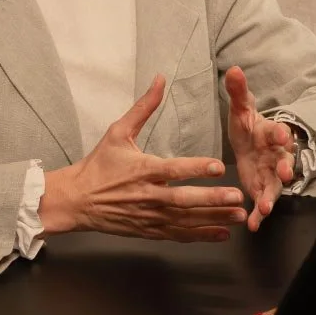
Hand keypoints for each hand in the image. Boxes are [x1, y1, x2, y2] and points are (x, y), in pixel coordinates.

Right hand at [40, 76, 246, 240]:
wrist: (76, 201)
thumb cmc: (98, 165)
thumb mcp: (118, 132)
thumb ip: (143, 107)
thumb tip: (160, 79)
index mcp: (142, 169)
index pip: (173, 169)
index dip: (196, 168)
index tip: (219, 167)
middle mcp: (148, 195)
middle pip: (184, 199)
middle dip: (212, 199)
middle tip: (238, 196)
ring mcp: (149, 215)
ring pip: (186, 219)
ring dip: (214, 219)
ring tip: (240, 215)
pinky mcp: (149, 230)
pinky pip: (179, 234)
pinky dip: (201, 235)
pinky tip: (222, 234)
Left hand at [225, 66, 294, 230]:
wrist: (250, 143)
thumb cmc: (248, 124)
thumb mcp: (241, 108)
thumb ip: (238, 92)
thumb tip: (234, 69)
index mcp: (271, 133)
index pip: (278, 131)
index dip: (282, 133)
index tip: (283, 134)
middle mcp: (276, 155)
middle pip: (285, 162)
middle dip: (285, 168)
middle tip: (285, 173)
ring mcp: (271, 174)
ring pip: (276, 186)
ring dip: (272, 197)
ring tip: (265, 208)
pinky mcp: (262, 188)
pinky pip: (263, 202)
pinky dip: (258, 215)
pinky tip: (252, 225)